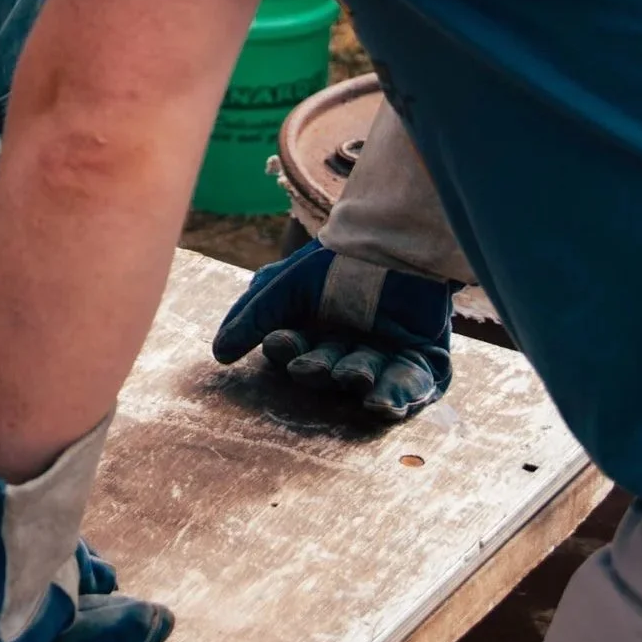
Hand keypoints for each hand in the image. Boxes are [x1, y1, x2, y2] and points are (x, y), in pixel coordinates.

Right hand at [211, 239, 453, 420]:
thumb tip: (218, 354)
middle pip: (328, 371)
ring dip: (357, 380)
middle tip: (315, 363)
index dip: (287, 351)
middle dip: (319, 369)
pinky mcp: (423, 360)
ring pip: (368, 380)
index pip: (294, 352)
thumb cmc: (332, 259)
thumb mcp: (282, 283)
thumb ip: (251, 317)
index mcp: (314, 329)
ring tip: (355, 373)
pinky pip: (413, 387)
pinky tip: (382, 403)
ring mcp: (387, 354)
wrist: (392, 239)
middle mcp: (348, 346)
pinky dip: (399, 396)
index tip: (283, 342)